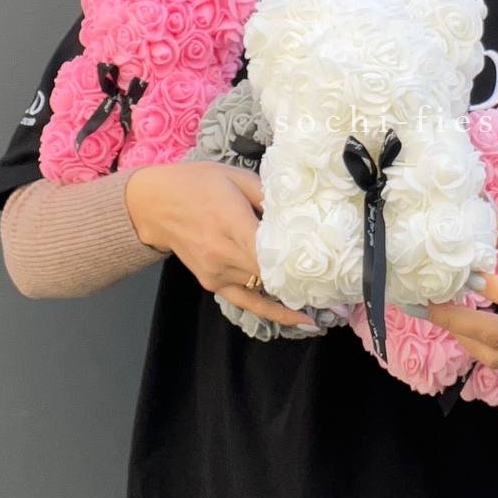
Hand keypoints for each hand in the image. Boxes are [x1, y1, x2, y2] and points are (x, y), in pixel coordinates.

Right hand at [125, 162, 316, 328]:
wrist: (154, 205)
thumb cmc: (198, 183)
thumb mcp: (236, 177)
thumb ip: (268, 195)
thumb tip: (299, 208)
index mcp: (232, 224)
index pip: (272, 252)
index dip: (300, 263)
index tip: (330, 269)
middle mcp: (224, 255)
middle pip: (272, 275)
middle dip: (305, 281)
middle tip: (343, 289)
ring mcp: (218, 274)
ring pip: (264, 289)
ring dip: (294, 293)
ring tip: (333, 302)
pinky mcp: (213, 284)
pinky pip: (248, 303)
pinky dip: (275, 312)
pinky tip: (300, 319)